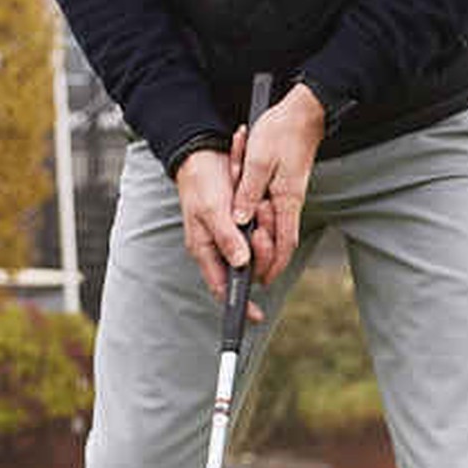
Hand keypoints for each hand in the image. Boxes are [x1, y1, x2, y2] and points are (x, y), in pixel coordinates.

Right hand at [172, 146, 254, 303]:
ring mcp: (234, 233)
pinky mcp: (245, 220)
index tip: (256, 316)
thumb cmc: (200, 181)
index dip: (238, 304)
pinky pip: (262, 228)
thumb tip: (241, 264)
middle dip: (262, 251)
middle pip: (249, 267)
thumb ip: (226, 237)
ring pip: (260, 248)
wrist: (204, 152)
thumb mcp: (212, 209)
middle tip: (262, 230)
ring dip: (266, 229)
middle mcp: (220, 245)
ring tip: (262, 206)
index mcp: (205, 248)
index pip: (221, 286)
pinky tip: (262, 201)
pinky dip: (266, 217)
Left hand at [230, 83, 323, 281]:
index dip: (273, 264)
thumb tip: (241, 221)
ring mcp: (289, 194)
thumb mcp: (258, 162)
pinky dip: (260, 217)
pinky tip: (249, 215)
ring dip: (260, 236)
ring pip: (275, 226)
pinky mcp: (285, 186)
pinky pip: (273, 209)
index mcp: (287, 199)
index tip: (262, 281)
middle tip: (249, 270)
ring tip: (246, 247)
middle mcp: (291, 201)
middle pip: (282, 240)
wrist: (303, 111)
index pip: (284, 243)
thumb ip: (248, 193)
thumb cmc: (282, 132)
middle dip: (266, 258)